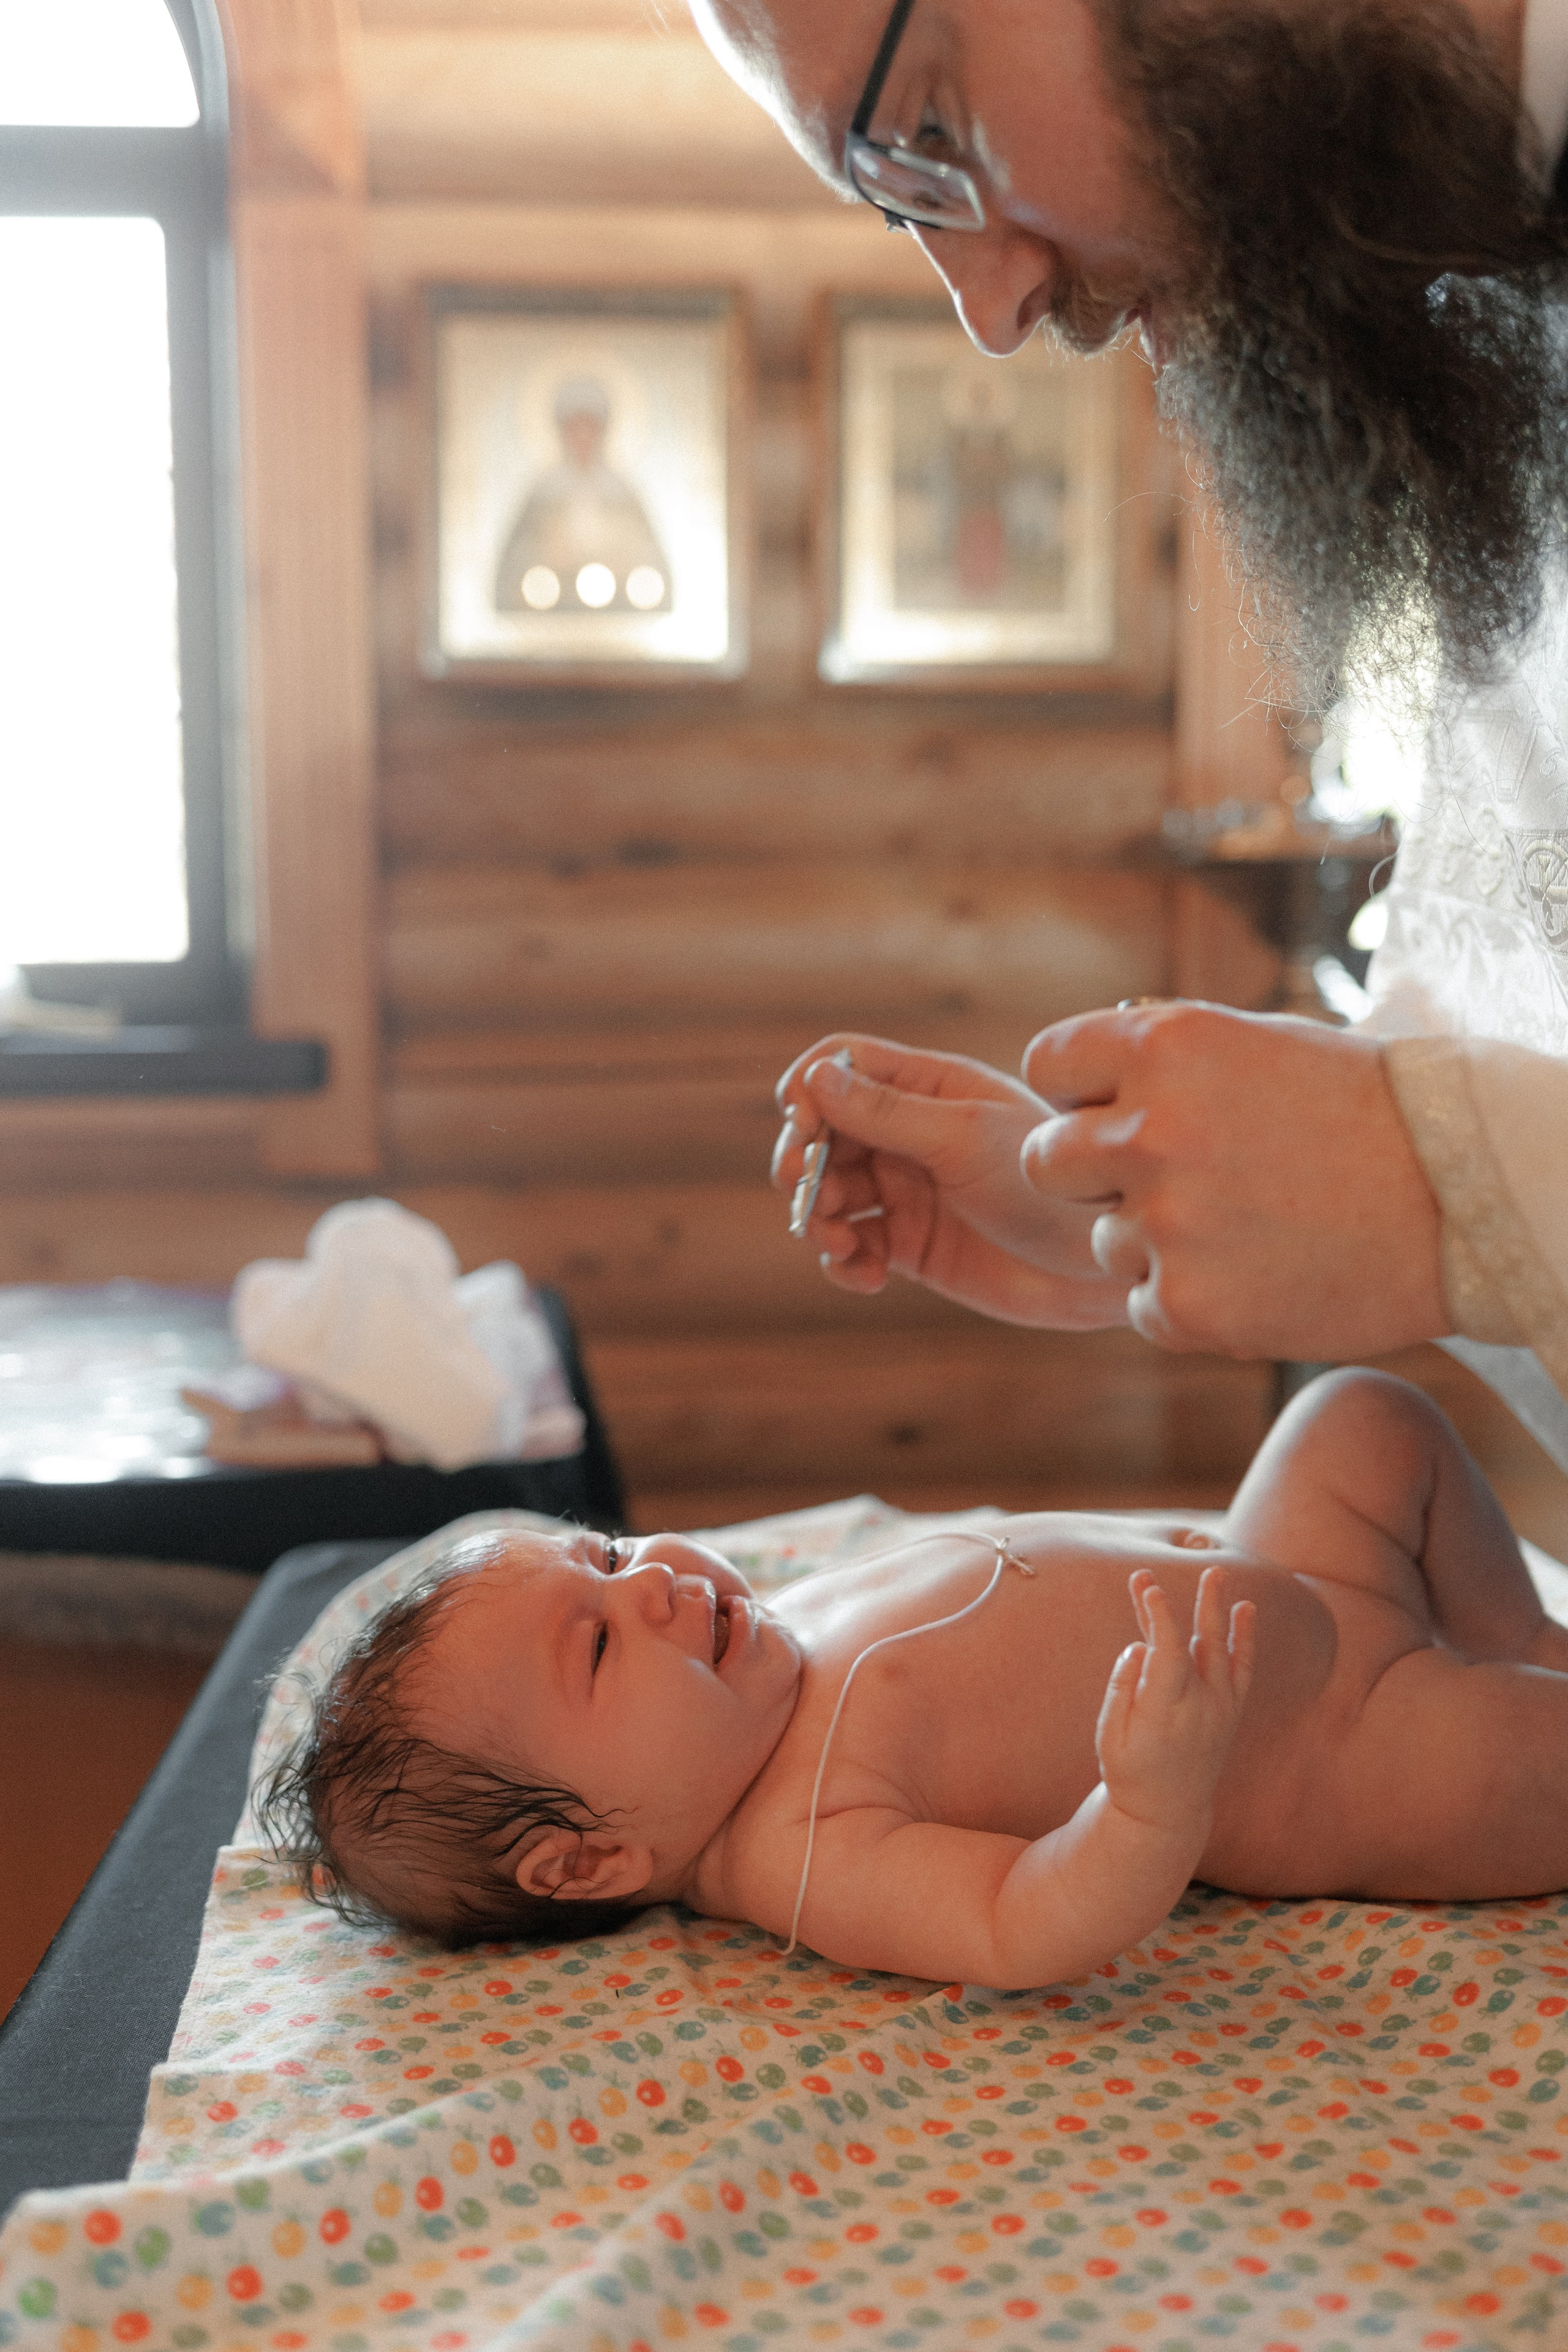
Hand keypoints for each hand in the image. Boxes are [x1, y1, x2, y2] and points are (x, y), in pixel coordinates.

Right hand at [773, 1033, 1130, 1329]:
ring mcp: (908, 1191)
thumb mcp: (963, 1139)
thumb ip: (886, 1113)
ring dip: (818, 1218)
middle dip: (804, 1161)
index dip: (810, 1087)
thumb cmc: (1047, 1188)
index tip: (801, 1123)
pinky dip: (844, 1261)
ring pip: (828, 1192)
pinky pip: (852, 1246)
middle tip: (805, 1195)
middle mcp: (910, 1134)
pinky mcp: (911, 1246)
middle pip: (823, 1132)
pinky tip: (866, 1276)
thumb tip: (815, 1077)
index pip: (841, 1063)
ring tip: (840, 1244)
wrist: (1098, 1270)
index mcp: (928, 1088)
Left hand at [1021, 1000, 1446, 1358]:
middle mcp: (1151, 1129)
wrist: (1463, 1198)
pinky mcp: (1188, 1306)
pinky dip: (1190, 1302)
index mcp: (1165, 1047)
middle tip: (1170, 1181)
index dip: (1079, 1094)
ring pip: (1104, 1241)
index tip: (1115, 1112)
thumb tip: (1079, 1065)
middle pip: (1048, 1161)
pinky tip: (1260, 1275)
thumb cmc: (1366, 1112)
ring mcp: (1167, 1223)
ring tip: (1248, 1228)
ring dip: (1156, 1241)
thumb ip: (1162, 1052)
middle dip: (1092, 1174)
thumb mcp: (1260, 1043)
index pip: (1049, 1065)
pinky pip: (1144, 1306)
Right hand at [1095, 1568, 1255, 1837]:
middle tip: (1180, 1570)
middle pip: (1197, 1643)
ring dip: (1217, 1610)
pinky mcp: (1231, 1711)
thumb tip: (1138, 1647)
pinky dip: (1245, 1638)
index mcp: (1163, 1712)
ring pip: (1222, 1649)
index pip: (1167, 1652)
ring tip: (1216, 1574)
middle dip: (1189, 1603)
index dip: (1158, 1615)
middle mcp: (1199, 1707)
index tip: (1146, 1585)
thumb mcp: (1109, 1737)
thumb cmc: (1130, 1772)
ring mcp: (1220, 1709)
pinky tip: (1244, 1610)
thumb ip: (1122, 1689)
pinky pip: (1242, 1668)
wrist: (1168, 1811)